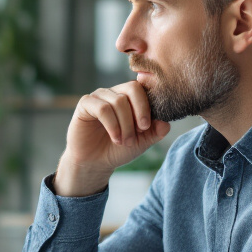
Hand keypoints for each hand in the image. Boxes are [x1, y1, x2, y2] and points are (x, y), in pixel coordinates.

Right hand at [55, 76, 169, 196]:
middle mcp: (115, 92)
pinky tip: (115, 137)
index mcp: (130, 97)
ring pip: (118, 101)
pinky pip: (102, 108)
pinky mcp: (86, 104)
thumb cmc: (118, 149)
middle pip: (132, 88)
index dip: (148, 105)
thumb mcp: (142, 141)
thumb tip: (166, 122)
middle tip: (141, 131)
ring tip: (125, 141)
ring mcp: (99, 96)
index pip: (144, 88)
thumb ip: (155, 131)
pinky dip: (112, 125)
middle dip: (140, 111)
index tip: (147, 126)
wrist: (95, 162)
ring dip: (125, 125)